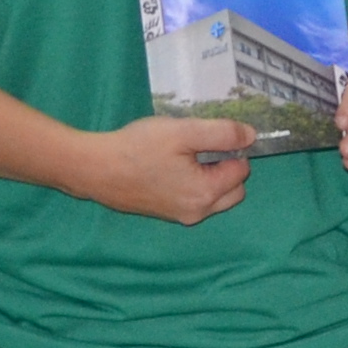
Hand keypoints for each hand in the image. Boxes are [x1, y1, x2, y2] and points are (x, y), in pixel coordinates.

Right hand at [69, 113, 261, 223]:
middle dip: (225, 167)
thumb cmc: (138, 148)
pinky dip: (192, 184)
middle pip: (234, 190)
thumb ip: (222, 133)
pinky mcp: (166, 214)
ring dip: (209, 176)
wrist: (95, 169)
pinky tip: (169, 167)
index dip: (230, 149)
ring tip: (181, 156)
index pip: (242, 170)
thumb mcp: (183, 132)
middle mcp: (197, 212)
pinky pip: (194, 199)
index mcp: (206, 194)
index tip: (207, 137)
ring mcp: (181, 216)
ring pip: (215, 196)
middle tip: (197, 147)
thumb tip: (251, 136)